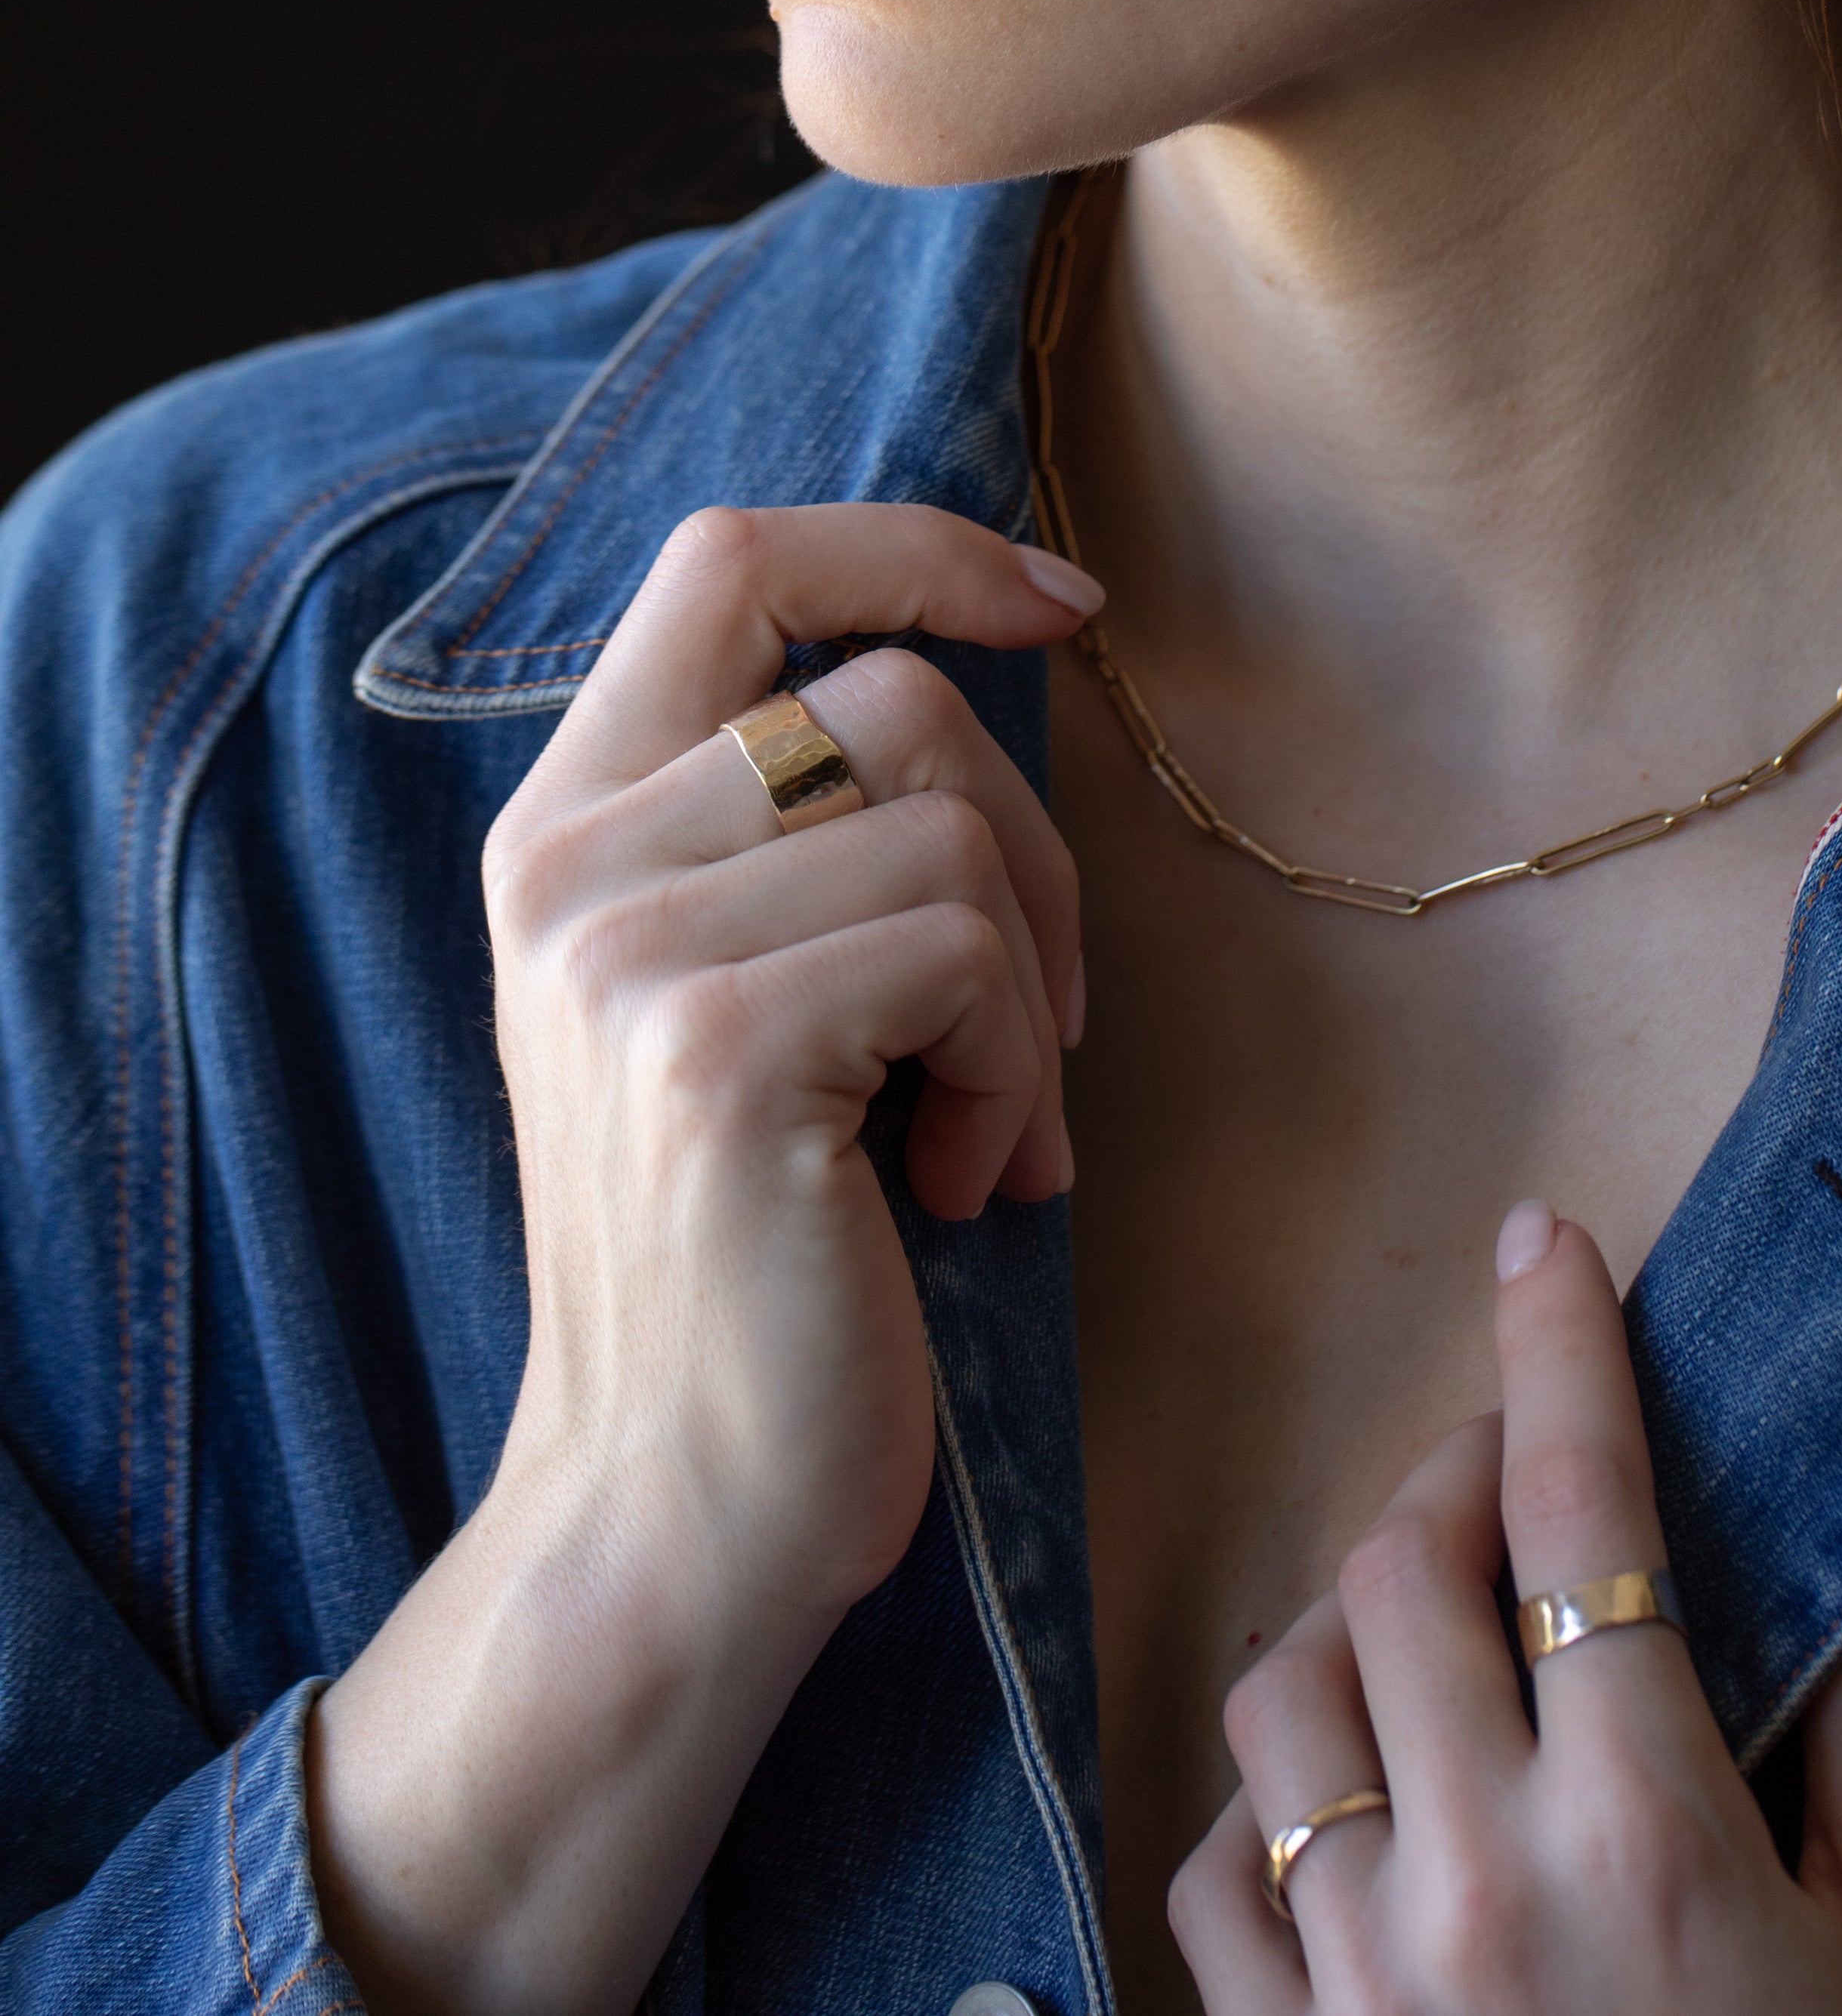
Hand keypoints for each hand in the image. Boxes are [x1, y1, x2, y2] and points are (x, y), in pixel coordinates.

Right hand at [309, 500, 1100, 2015]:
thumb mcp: (733, 995)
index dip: (913, 545)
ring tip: (982, 1132)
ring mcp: (629, 950)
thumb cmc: (758, 1255)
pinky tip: (960, 1187)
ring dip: (1029, 993)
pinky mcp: (720, 1048)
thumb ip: (791, 828)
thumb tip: (984, 656)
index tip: (1061, 605)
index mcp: (565, 825)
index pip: (733, 555)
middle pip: (893, 696)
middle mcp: (570, 863)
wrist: (676, 1511)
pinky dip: (1017, 1073)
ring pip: (954, 828)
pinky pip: (970, 954)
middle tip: (1034, 1024)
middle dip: (1032, 849)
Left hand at [1171, 1201, 1841, 2015]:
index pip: (1583, 1507)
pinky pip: (1212, 1874)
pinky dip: (1263, 1811)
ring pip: (1280, 1691)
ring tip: (1427, 1628)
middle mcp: (1482, 1877)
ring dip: (1350, 1621)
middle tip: (1513, 1470)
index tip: (1551, 1239)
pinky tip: (1342, 1809)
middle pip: (1404, 1564)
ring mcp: (1359, 1980)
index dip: (1564, 1346)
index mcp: (1651, 1828)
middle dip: (1455, 1469)